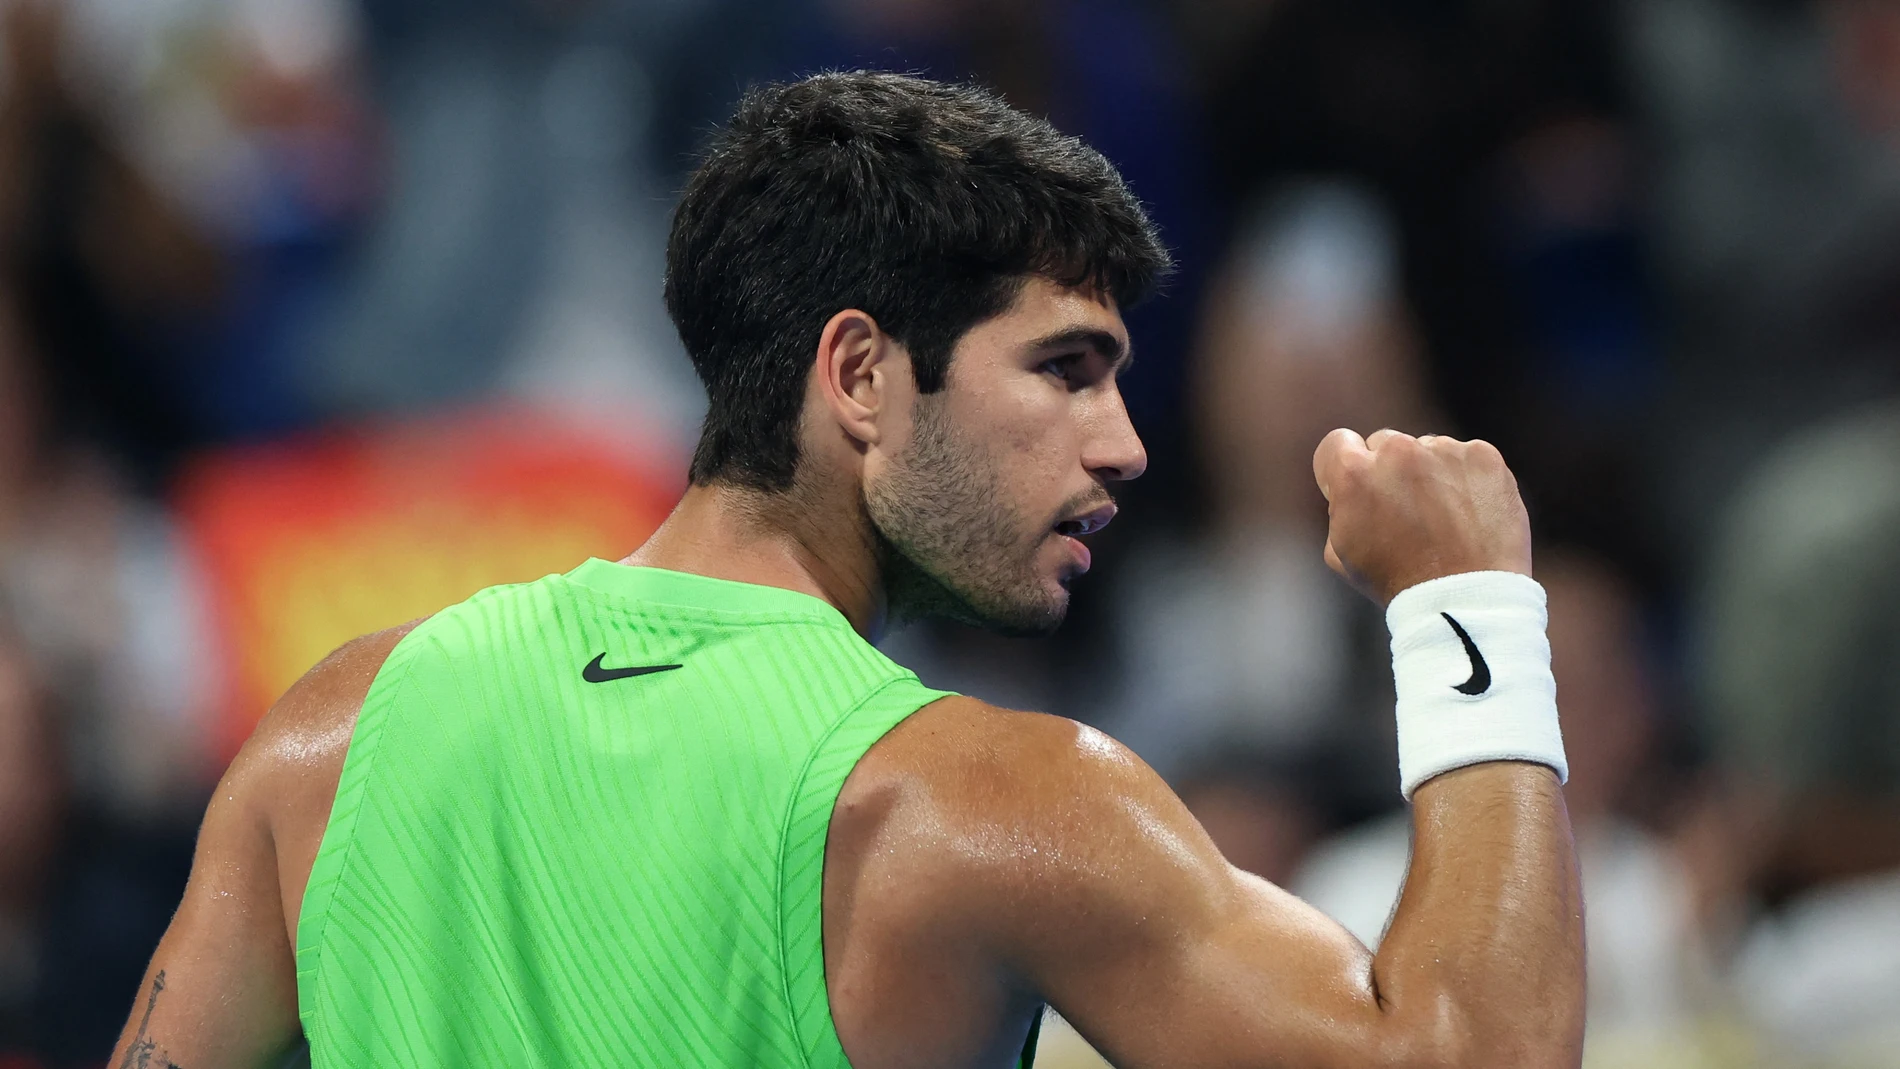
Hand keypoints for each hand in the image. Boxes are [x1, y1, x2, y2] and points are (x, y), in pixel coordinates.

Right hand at [1311, 428, 1531, 604]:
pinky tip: (1469, 513)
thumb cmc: (1398, 582)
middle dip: (1391, 470)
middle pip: (1385, 443)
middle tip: (1407, 511)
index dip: (1345, 468)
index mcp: (1353, 474)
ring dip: (1431, 473)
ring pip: (1429, 449)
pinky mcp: (1483, 457)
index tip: (1360, 488)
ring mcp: (1444, 450)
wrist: (1467, 597)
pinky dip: (1467, 479)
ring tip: (1444, 519)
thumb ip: (1339, 508)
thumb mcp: (1340, 552)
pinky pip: (1466, 457)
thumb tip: (1348, 491)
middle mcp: (1397, 451)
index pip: (1337, 443)